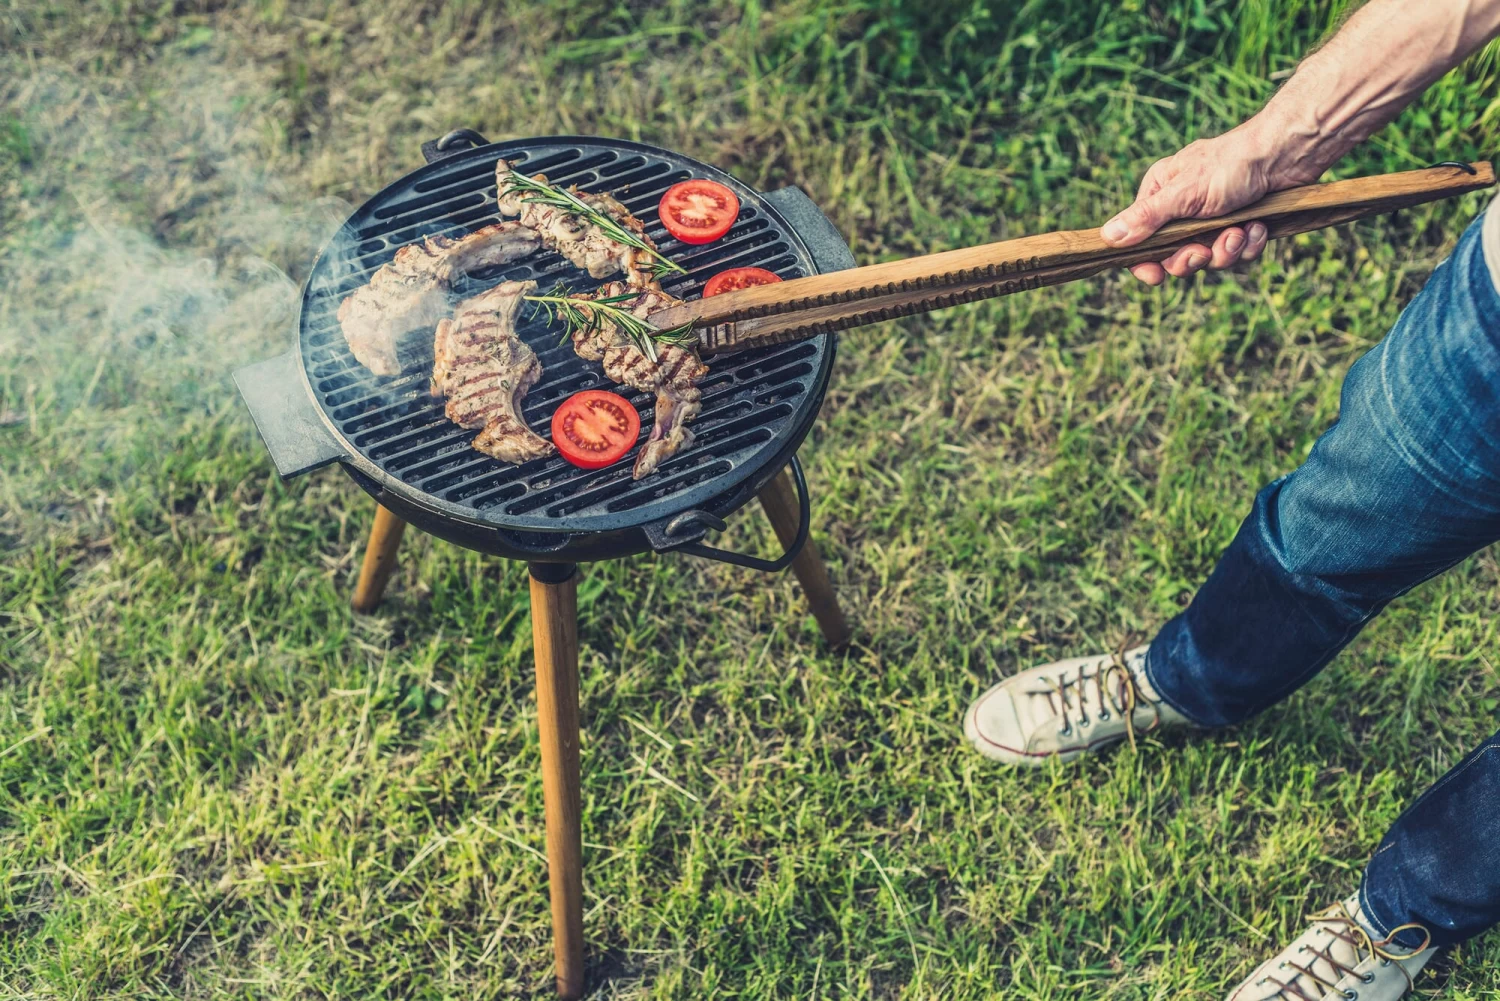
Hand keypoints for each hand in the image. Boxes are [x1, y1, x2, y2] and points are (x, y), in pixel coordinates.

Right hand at [1101, 117, 1322, 284]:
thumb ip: (1146, 217)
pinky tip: (1257, 227)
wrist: (1287, 154)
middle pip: (1174, 257)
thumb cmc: (1232, 164)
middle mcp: (1183, 210)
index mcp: (1160, 195)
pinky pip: (1237, 254)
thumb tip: (1107, 237)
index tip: (1156, 277)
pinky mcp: (1240, 227)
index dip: (1145, 263)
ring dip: (1226, 251)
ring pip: (1210, 259)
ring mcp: (1213, 221)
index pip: (1138, 240)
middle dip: (1193, 258)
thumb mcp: (1184, 193)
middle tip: (1204, 250)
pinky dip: (1248, 245)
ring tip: (1240, 230)